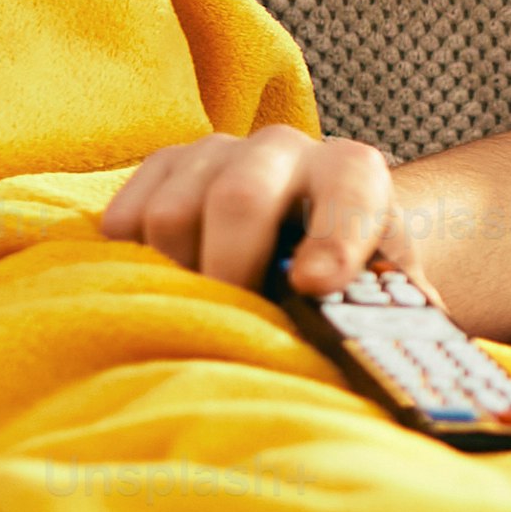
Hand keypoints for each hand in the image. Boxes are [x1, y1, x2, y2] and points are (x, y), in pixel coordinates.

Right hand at [101, 123, 410, 300]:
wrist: (309, 233)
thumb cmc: (349, 279)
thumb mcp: (381, 297)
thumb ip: (384, 320)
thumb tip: (379, 363)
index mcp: (353, 173)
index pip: (349, 192)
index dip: (332, 240)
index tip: (313, 287)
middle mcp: (284, 147)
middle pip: (238, 197)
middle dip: (230, 269)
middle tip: (229, 325)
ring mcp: (217, 151)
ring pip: (171, 213)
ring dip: (177, 277)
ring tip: (201, 313)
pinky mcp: (164, 166)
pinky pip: (127, 217)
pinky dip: (134, 265)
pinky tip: (164, 291)